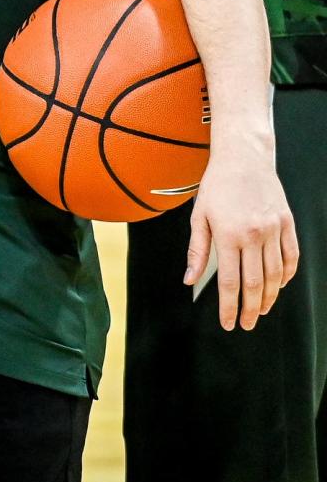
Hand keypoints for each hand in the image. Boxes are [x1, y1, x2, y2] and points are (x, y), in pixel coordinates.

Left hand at [185, 136, 298, 330]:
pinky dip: (287, 276)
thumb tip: (189, 279)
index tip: (228, 323)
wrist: (243, 156)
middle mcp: (253, 234)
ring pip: (275, 275)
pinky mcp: (287, 223)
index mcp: (228, 234)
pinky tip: (279, 286)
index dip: (229, 307)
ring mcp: (273, 229)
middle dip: (250, 309)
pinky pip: (291, 257)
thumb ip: (196, 250)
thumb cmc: (217, 184)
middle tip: (246, 324)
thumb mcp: (199, 215)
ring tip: (260, 310)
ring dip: (269, 297)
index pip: (230, 282)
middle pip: (255, 284)